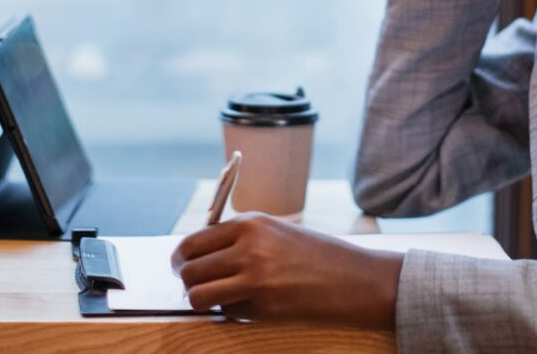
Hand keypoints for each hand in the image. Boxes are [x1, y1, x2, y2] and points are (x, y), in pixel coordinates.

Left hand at [172, 213, 403, 327]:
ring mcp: (255, 280)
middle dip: (187, 282)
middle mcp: (248, 249)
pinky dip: (230, 311)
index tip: (183, 266)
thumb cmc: (315, 254)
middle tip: (196, 286)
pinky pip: (226, 312)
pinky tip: (251, 304)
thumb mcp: (274, 232)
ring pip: (198, 296)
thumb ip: (237, 239)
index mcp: (250, 223)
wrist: (354, 279)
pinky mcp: (263, 309)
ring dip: (202, 300)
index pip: (193, 242)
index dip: (182, 259)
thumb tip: (198, 256)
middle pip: (190, 270)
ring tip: (216, 298)